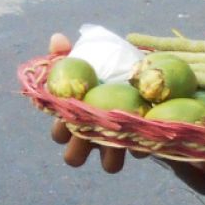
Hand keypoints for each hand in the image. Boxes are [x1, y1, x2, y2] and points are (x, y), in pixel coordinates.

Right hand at [47, 32, 144, 173]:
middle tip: (92, 128)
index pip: (58, 135)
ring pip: (109, 165)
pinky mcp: (139, 143)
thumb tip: (57, 38)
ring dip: (112, 153)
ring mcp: (114, 143)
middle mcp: (91, 137)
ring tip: (122, 133)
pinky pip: (138, 152)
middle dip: (81, 148)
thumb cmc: (104, 70)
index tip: (71, 113)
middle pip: (74, 158)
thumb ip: (67, 52)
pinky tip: (146, 128)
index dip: (61, 128)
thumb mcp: (86, 59)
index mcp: (73, 119)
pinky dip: (142, 143)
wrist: (140, 74)